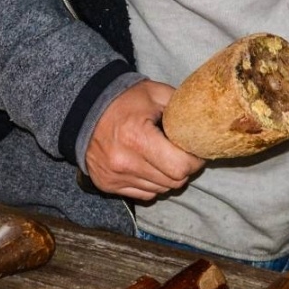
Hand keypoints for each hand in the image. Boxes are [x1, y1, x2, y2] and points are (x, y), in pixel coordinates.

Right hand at [85, 80, 204, 199]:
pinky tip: (151, 166)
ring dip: (169, 177)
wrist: (84, 110)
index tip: (197, 151)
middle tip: (185, 154)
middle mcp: (124, 162)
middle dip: (185, 169)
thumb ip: (182, 108)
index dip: (196, 160)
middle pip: (173, 181)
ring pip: (160, 190)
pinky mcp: (107, 185)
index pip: (180, 166)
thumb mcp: (156, 94)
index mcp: (137, 137)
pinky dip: (153, 184)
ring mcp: (114, 177)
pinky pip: (144, 195)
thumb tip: (204, 125)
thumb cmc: (125, 100)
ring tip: (167, 157)